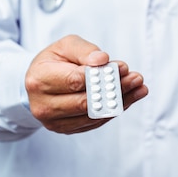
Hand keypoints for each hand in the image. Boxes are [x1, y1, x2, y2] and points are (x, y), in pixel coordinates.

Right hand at [24, 34, 147, 133]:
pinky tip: (129, 98)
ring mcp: (53, 121)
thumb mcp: (66, 46)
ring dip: (120, 102)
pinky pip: (94, 122)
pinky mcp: (65, 129)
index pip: (74, 80)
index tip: (123, 67)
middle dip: (115, 90)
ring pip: (92, 115)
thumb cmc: (54, 61)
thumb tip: (102, 60)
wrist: (39, 82)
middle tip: (136, 79)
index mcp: (39, 80)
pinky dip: (113, 111)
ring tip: (138, 88)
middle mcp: (43, 105)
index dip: (100, 75)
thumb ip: (84, 51)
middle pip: (85, 101)